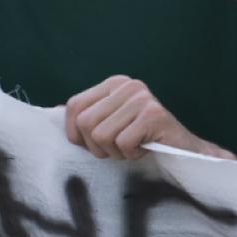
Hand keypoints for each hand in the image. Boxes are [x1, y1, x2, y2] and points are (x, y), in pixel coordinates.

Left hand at [64, 75, 234, 160]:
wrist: (185, 151)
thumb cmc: (143, 141)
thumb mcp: (111, 123)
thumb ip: (88, 115)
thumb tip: (52, 112)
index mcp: (115, 83)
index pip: (74, 106)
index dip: (77, 134)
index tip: (98, 143)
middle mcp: (129, 85)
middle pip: (85, 123)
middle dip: (98, 146)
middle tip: (120, 147)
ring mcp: (143, 98)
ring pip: (101, 135)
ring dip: (116, 151)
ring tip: (134, 146)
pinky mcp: (154, 114)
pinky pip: (122, 143)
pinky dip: (132, 154)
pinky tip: (147, 147)